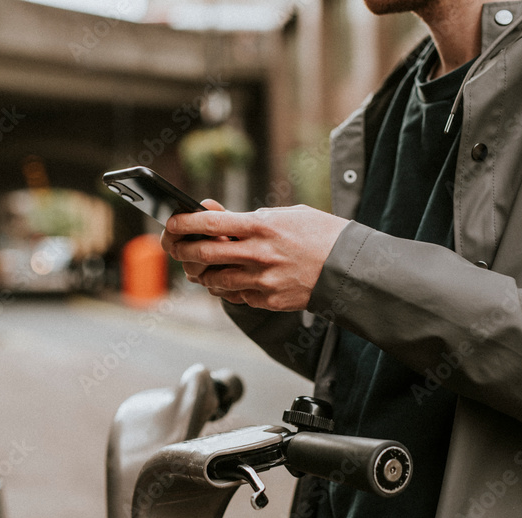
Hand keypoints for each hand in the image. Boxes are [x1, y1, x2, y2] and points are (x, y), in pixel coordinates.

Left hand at [160, 200, 347, 310]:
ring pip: (214, 280)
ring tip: (199, 266)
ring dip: (202, 273)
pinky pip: (235, 296)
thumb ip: (248, 217)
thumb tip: (215, 214)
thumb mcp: (285, 214)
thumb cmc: (320, 235)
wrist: (349, 267)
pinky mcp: (267, 299)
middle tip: (175, 247)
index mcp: (261, 226)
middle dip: (182, 250)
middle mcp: (258, 254)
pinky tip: (227, 280)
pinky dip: (226, 288)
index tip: (172, 222)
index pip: (210, 223)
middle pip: (203, 254)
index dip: (184, 223)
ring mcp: (261, 280)